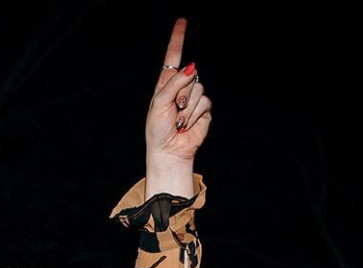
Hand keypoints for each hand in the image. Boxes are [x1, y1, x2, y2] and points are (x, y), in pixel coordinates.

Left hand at [145, 19, 211, 196]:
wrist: (169, 151)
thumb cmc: (157, 129)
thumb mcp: (159, 104)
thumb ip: (174, 84)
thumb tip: (191, 67)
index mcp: (165, 84)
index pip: (172, 57)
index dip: (178, 39)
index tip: (181, 21)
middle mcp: (181, 88)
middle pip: (190, 74)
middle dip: (180, 92)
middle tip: (172, 111)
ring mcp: (193, 98)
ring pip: (198, 89)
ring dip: (186, 108)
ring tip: (178, 121)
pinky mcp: (204, 109)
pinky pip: (205, 102)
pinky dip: (194, 115)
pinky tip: (186, 125)